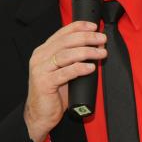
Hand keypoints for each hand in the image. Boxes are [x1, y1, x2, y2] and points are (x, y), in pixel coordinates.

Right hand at [24, 21, 106, 141]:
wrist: (40, 114)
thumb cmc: (53, 93)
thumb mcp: (64, 71)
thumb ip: (75, 59)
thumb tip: (97, 47)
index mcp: (44, 51)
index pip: (62, 33)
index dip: (78, 27)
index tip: (94, 26)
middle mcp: (40, 57)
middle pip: (66, 42)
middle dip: (87, 38)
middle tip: (102, 39)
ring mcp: (40, 70)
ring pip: (66, 55)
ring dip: (86, 52)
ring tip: (100, 53)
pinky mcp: (44, 83)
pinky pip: (65, 73)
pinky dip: (79, 68)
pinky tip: (90, 67)